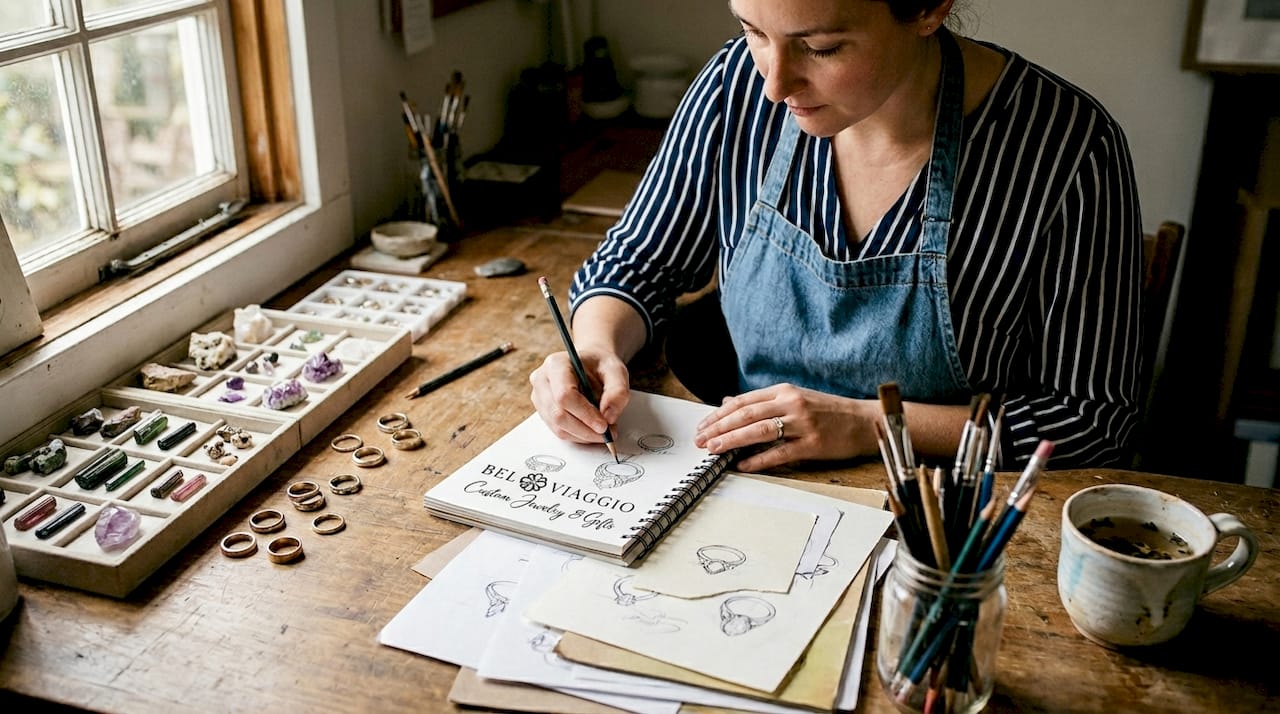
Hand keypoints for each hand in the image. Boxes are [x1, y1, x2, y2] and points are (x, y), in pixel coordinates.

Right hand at [529, 349, 629, 443]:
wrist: (590, 364)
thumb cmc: (600, 365)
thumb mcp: (617, 371)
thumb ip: (618, 392)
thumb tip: (609, 417)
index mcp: (556, 364)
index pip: (564, 395)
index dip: (585, 414)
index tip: (604, 425)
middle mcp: (542, 380)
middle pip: (558, 415)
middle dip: (585, 429)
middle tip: (608, 433)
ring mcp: (539, 397)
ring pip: (558, 427)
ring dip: (583, 435)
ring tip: (603, 431)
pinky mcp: (543, 411)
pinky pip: (559, 431)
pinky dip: (578, 435)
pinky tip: (592, 429)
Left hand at [694, 384, 880, 471]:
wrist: (864, 421)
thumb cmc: (828, 412)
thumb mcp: (794, 399)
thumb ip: (763, 402)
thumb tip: (728, 403)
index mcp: (784, 390)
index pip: (743, 401)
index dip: (719, 414)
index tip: (702, 426)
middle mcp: (791, 403)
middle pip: (746, 414)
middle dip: (719, 427)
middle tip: (700, 440)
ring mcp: (802, 423)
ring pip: (759, 431)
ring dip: (732, 440)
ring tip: (713, 449)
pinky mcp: (812, 444)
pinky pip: (779, 453)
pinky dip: (758, 460)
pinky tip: (741, 465)